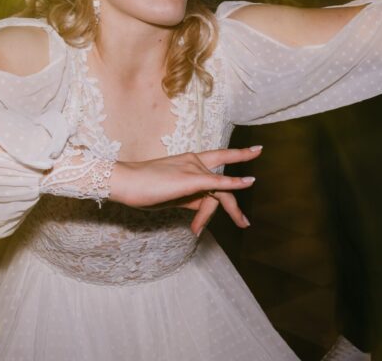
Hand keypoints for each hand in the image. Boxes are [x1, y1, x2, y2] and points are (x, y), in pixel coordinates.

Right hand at [108, 147, 262, 234]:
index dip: (238, 155)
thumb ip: (189, 200)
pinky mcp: (192, 179)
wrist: (125, 182)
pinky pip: (219, 184)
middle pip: (219, 186)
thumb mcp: (170, 195)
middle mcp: (195, 161)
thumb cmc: (142, 189)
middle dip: (232, 207)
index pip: (215, 167)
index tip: (256, 150)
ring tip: (196, 231)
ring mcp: (194, 168)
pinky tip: (249, 182)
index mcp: (188, 161)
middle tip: (244, 223)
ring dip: (213, 215)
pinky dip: (235, 184)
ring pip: (217, 194)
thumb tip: (203, 212)